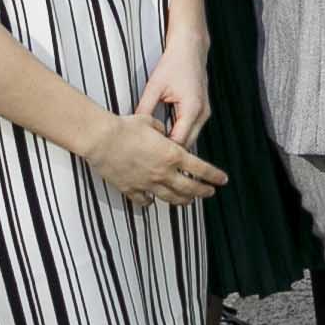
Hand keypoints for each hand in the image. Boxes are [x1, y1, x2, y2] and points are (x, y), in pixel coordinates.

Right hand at [77, 109, 226, 206]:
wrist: (101, 139)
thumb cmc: (126, 127)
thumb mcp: (150, 123)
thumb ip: (162, 131)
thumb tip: (164, 134)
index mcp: (172, 155)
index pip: (201, 169)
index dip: (214, 176)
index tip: (223, 180)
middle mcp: (163, 172)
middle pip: (190, 188)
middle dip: (203, 192)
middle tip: (209, 193)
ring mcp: (147, 183)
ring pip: (170, 198)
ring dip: (182, 200)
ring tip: (188, 201)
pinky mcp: (130, 189)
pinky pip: (144, 201)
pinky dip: (149, 202)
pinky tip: (152, 201)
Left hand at [134, 25, 209, 156]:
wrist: (190, 48)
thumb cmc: (174, 63)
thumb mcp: (154, 87)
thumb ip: (145, 109)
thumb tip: (134, 127)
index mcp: (191, 109)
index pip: (178, 141)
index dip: (163, 152)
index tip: (148, 159)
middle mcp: (202, 113)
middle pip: (186, 144)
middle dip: (170, 153)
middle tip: (149, 161)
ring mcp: (204, 112)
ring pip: (190, 138)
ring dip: (175, 145)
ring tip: (155, 153)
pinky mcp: (201, 110)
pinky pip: (190, 129)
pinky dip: (179, 135)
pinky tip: (164, 138)